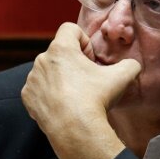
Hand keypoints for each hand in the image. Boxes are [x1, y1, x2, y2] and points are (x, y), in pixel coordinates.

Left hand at [21, 22, 140, 158]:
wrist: (75, 129)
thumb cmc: (95, 99)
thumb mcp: (121, 78)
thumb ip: (129, 65)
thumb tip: (132, 65)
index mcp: (61, 48)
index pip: (70, 29)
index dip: (84, 41)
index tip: (90, 59)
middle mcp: (42, 59)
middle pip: (59, 52)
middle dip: (73, 62)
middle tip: (86, 80)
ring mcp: (33, 78)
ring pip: (48, 71)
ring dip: (60, 78)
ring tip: (74, 95)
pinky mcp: (27, 96)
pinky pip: (38, 89)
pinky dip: (49, 94)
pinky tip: (62, 105)